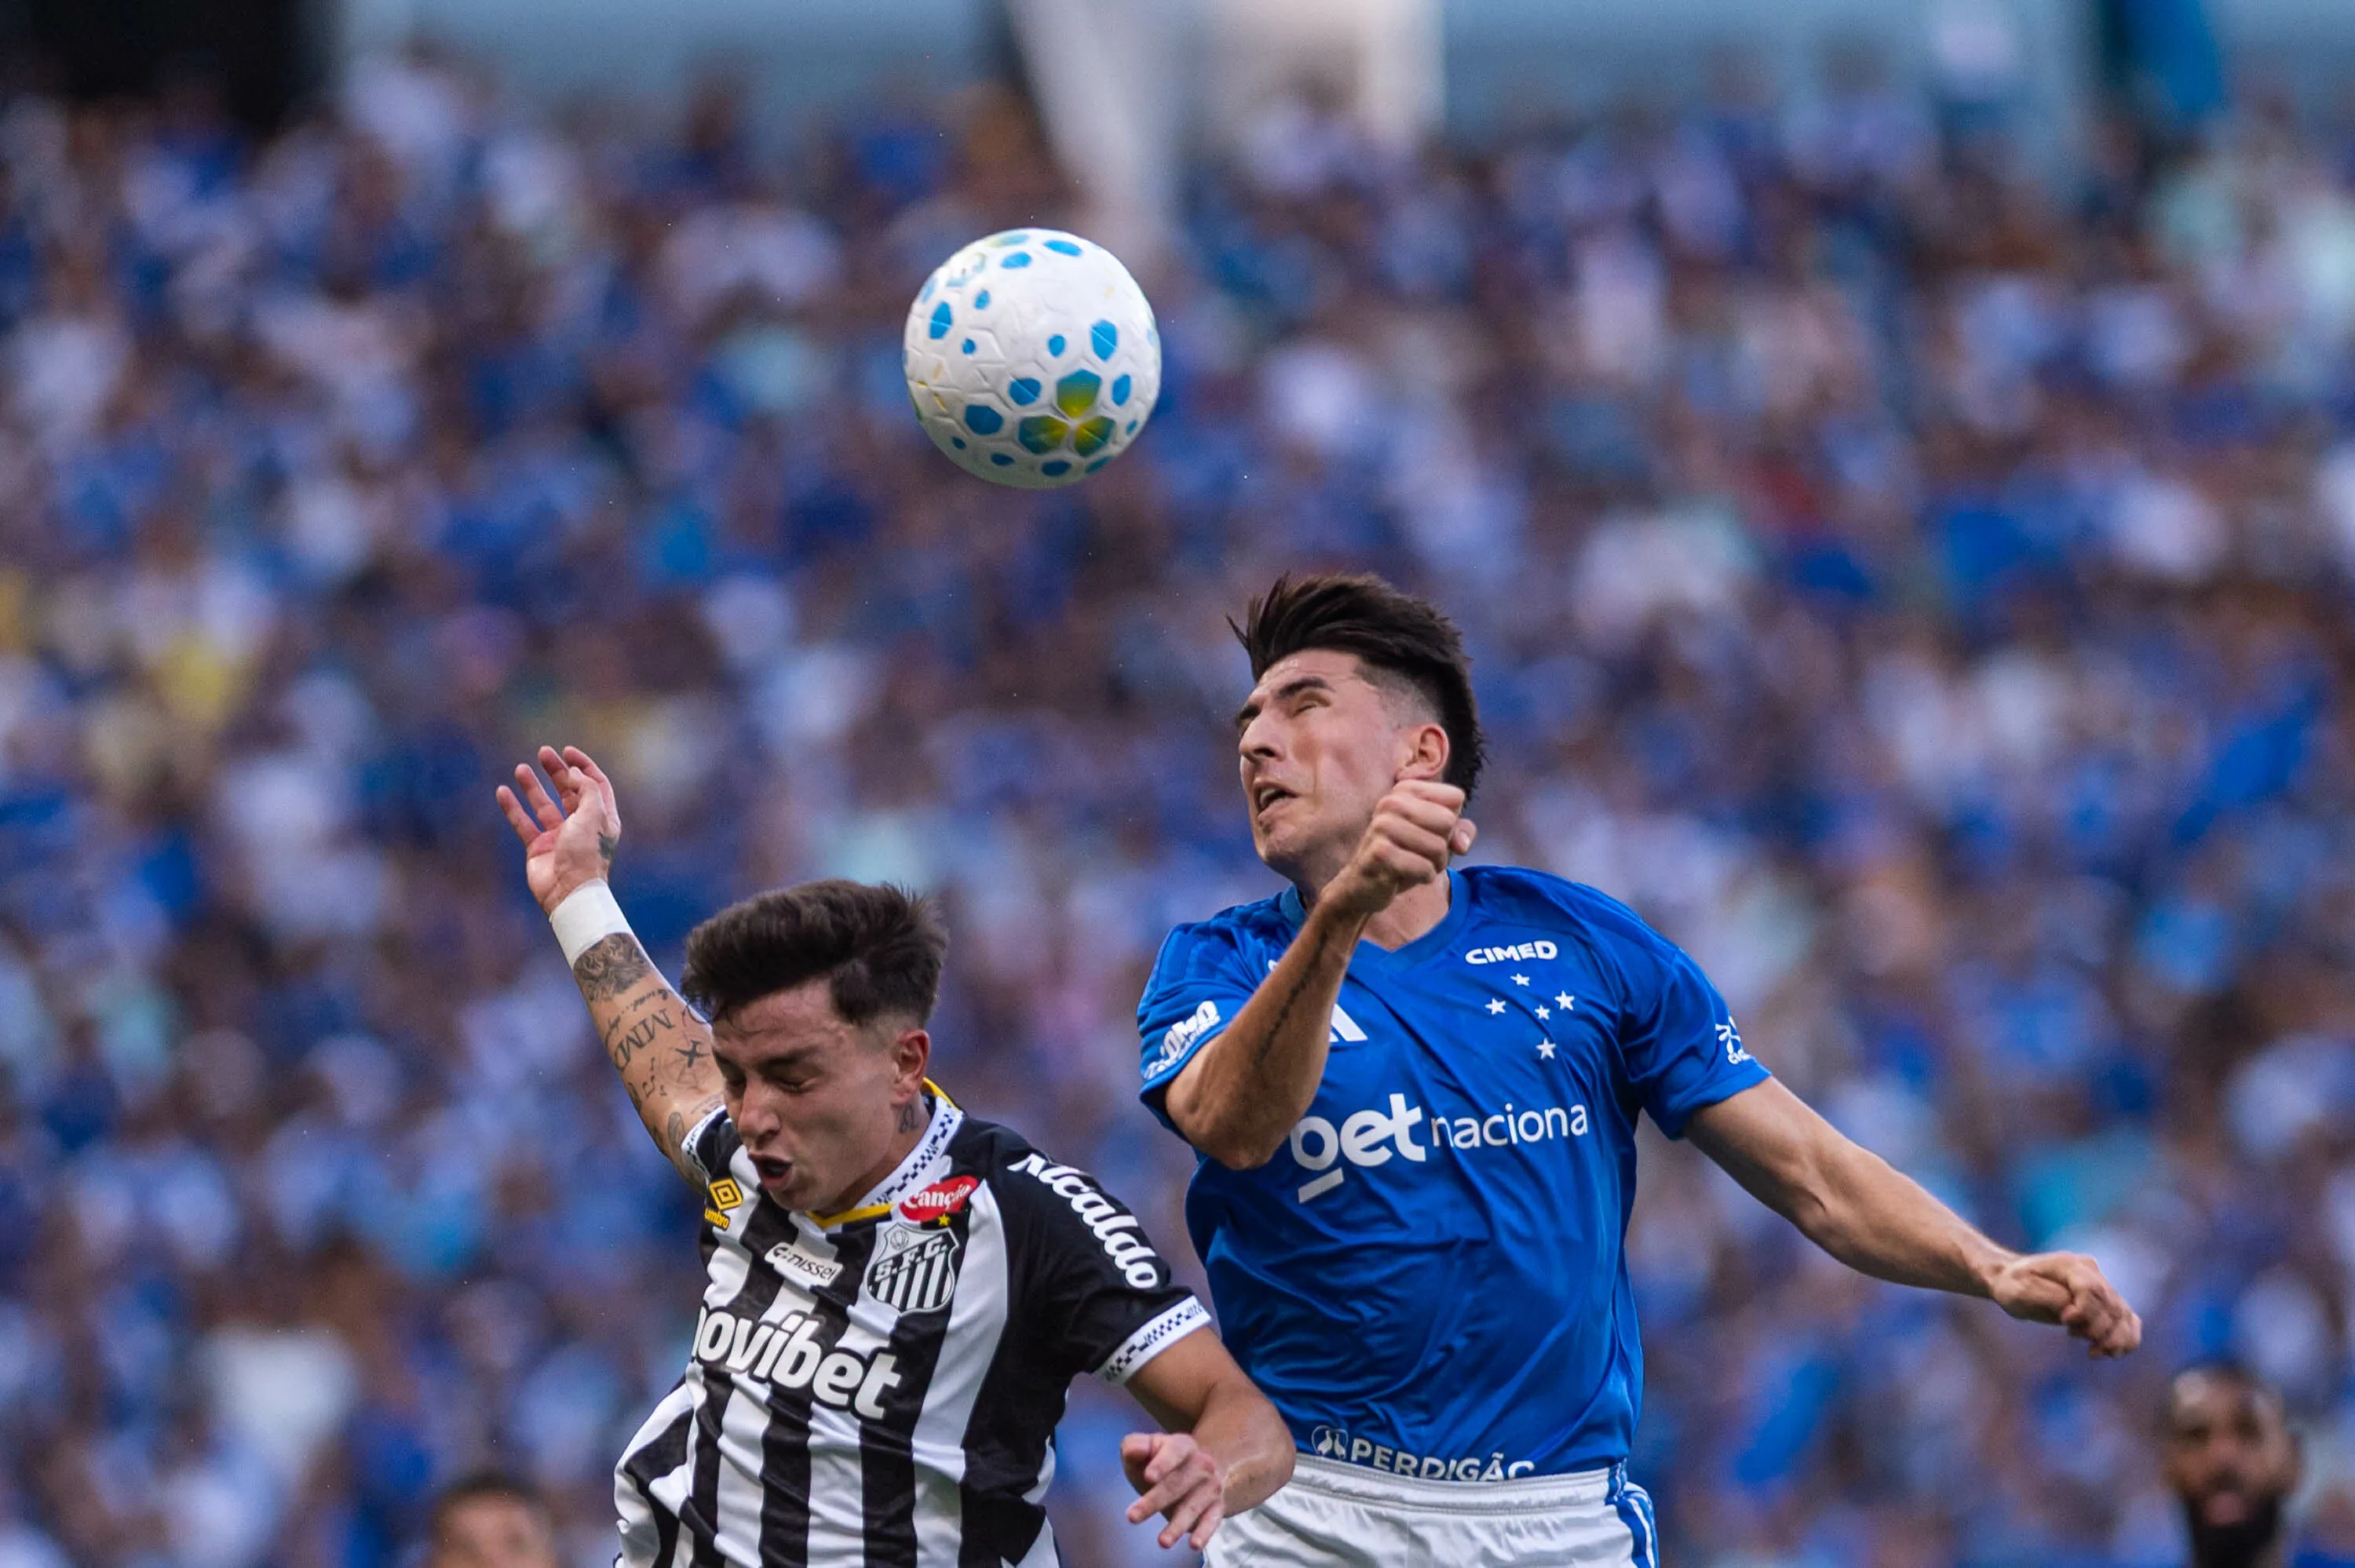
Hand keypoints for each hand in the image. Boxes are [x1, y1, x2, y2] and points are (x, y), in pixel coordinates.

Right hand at [494, 745, 622, 914]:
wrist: (568, 892)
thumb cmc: (586, 855)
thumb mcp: (594, 815)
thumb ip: (587, 789)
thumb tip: (574, 772)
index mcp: (602, 817)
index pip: (595, 784)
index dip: (583, 766)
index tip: (567, 751)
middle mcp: (582, 825)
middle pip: (569, 790)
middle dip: (557, 771)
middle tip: (543, 752)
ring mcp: (559, 836)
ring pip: (544, 805)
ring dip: (533, 787)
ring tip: (520, 768)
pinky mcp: (539, 847)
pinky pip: (524, 823)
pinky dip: (513, 808)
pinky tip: (502, 792)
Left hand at [1121, 1431, 1226, 1550]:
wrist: (1198, 1469)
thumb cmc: (1161, 1461)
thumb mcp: (1145, 1450)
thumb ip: (1135, 1446)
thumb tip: (1134, 1451)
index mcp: (1183, 1445)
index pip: (1174, 1451)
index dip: (1162, 1464)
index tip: (1148, 1477)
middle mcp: (1202, 1464)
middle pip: (1177, 1484)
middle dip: (1154, 1501)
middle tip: (1131, 1517)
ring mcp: (1211, 1486)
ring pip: (1192, 1506)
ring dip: (1177, 1525)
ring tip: (1162, 1542)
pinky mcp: (1217, 1506)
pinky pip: (1211, 1520)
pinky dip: (1204, 1533)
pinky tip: (1194, 1545)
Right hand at [1322, 780, 1475, 920]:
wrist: (1363, 884)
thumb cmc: (1403, 855)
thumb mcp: (1435, 837)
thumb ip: (1459, 830)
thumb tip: (1463, 843)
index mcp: (1405, 790)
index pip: (1455, 797)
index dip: (1452, 822)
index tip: (1431, 832)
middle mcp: (1391, 801)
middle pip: (1448, 821)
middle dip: (1443, 845)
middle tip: (1421, 853)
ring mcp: (1382, 826)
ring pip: (1438, 847)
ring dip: (1433, 864)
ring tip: (1413, 865)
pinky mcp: (1380, 853)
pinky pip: (1425, 868)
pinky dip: (1423, 877)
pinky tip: (1404, 875)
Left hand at [1986, 1251, 2141, 1357]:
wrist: (2011, 1280)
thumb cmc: (2012, 1286)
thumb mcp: (2021, 1291)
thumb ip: (2051, 1299)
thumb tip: (2074, 1312)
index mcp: (2069, 1264)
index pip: (2092, 1289)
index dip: (2085, 1311)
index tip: (2065, 1321)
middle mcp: (2091, 1272)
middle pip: (2111, 1305)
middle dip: (2098, 1330)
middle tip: (2073, 1335)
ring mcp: (2101, 1285)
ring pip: (2124, 1315)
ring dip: (2115, 1339)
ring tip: (2094, 1352)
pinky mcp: (2105, 1302)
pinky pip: (2129, 1320)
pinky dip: (2127, 1339)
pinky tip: (2110, 1352)